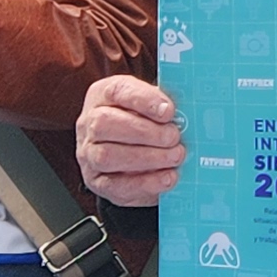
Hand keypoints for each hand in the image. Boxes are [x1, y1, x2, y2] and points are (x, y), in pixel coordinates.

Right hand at [75, 74, 184, 205]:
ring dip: (147, 158)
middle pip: (105, 124)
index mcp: (103, 95)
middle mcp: (89, 123)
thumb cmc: (143, 121)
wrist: (128, 152)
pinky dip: (146, 183)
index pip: (117, 91)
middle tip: (173, 137)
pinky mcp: (97, 181)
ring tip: (174, 156)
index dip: (144, 100)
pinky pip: (116, 185)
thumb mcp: (151, 104)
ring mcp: (89, 154)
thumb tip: (188, 112)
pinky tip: (167, 178)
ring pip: (107, 156)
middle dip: (145, 132)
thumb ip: (163, 104)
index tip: (168, 111)